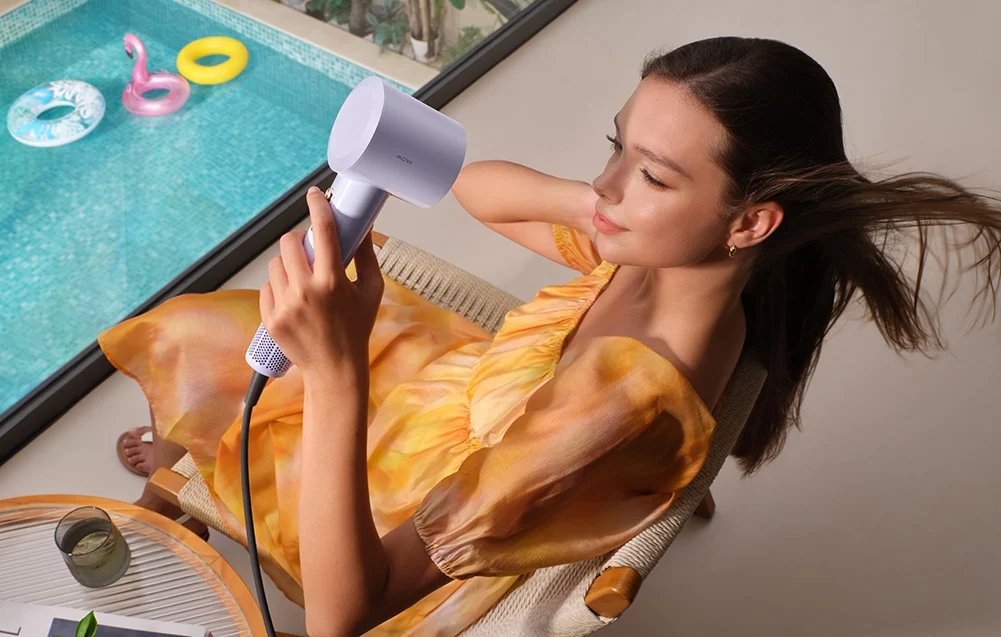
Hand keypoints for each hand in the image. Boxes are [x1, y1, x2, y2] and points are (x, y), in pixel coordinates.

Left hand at [259, 186, 383, 382]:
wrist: (334, 369)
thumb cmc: (356, 330)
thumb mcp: (371, 291)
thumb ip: (366, 256)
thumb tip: (363, 227)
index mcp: (333, 282)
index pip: (323, 231)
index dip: (317, 206)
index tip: (314, 195)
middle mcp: (306, 291)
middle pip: (289, 242)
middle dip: (299, 240)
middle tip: (309, 250)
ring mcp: (285, 305)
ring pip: (275, 263)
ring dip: (288, 264)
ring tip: (303, 280)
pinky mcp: (270, 317)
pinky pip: (267, 286)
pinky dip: (279, 286)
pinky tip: (294, 299)